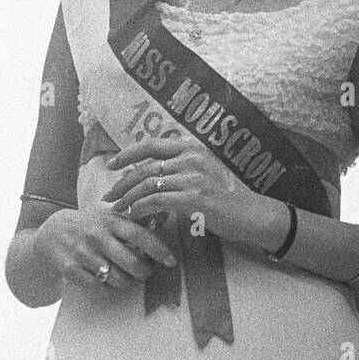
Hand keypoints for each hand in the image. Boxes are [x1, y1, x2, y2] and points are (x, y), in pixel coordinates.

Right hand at [32, 202, 174, 290]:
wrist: (52, 233)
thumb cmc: (90, 225)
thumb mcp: (110, 216)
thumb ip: (134, 220)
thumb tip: (165, 216)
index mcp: (111, 221)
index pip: (140, 236)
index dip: (158, 250)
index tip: (171, 261)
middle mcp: (97, 236)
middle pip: (131, 262)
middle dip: (144, 272)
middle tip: (145, 272)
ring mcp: (83, 254)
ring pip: (117, 278)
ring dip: (127, 282)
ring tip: (127, 277)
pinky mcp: (70, 270)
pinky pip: (98, 288)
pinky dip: (107, 289)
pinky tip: (108, 282)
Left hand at [103, 136, 250, 240]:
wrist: (250, 212)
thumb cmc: (226, 194)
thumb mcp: (204, 170)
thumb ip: (179, 166)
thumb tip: (146, 172)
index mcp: (192, 146)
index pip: (151, 144)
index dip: (127, 154)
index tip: (112, 164)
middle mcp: (191, 157)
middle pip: (145, 166)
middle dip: (121, 182)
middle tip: (108, 195)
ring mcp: (192, 176)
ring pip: (147, 185)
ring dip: (127, 198)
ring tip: (117, 208)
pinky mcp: (193, 197)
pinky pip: (155, 201)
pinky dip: (139, 208)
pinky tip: (133, 215)